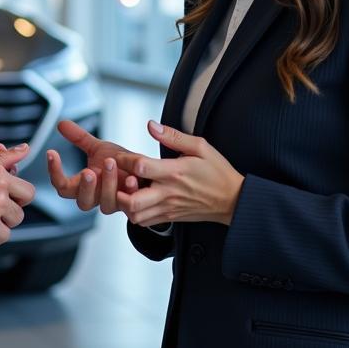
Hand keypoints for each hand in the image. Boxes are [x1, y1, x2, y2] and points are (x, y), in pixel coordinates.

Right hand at [47, 120, 139, 214]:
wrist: (145, 170)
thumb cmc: (120, 162)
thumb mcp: (98, 147)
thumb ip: (79, 138)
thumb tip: (61, 123)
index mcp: (83, 186)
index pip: (62, 186)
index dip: (55, 172)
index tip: (52, 152)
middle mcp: (97, 198)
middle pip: (83, 201)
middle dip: (86, 186)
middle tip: (89, 171)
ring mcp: (114, 203)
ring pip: (105, 205)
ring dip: (107, 183)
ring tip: (111, 162)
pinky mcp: (131, 205)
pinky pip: (128, 204)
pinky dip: (130, 190)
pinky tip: (132, 178)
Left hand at [115, 120, 243, 226]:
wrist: (232, 199)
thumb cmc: (217, 172)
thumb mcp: (200, 146)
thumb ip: (173, 136)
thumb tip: (151, 125)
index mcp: (174, 172)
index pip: (141, 166)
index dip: (124, 160)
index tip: (118, 155)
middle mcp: (168, 193)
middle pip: (132, 200)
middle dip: (117, 190)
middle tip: (115, 178)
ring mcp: (168, 208)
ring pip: (135, 215)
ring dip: (124, 203)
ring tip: (124, 189)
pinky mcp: (170, 217)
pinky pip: (145, 222)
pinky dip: (134, 212)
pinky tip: (136, 199)